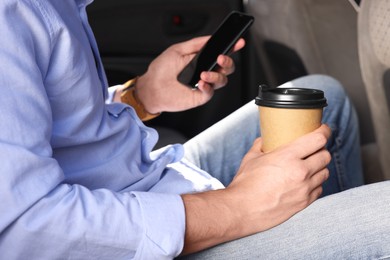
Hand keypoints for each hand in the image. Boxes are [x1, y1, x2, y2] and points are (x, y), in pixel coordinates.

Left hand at [132, 36, 244, 113]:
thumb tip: (210, 38)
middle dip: (228, 62)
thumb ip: (195, 44)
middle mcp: (205, 72)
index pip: (221, 53)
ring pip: (222, 81)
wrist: (152, 88)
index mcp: (202, 60)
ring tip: (203, 74)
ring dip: (216, 76)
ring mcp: (203, 84)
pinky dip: (208, 87)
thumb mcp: (177, 50)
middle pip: (227, 68)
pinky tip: (200, 83)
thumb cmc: (161, 70)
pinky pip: (210, 92)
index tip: (238, 43)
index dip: (232, 48)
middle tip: (220, 58)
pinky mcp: (199, 96)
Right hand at [181, 124, 330, 253]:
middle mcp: (300, 172)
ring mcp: (304, 189)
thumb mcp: (251, 157)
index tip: (323, 129)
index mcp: (287, 156)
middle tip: (314, 148)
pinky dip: (315, 183)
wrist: (242, 210)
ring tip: (310, 165)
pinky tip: (305, 181)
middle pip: (325, 155)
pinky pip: (319, 189)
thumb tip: (266, 139)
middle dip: (321, 149)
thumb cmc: (245, 183)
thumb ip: (261, 145)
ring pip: (325, 172)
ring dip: (319, 167)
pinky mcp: (304, 203)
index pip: (318, 139)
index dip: (324, 131)